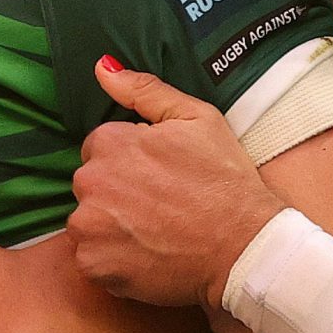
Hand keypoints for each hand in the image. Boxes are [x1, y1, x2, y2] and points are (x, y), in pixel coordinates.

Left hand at [69, 57, 284, 307]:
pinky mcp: (94, 266)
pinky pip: (91, 258)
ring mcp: (89, 227)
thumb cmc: (224, 180)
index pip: (101, 147)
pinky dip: (112, 259)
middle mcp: (91, 182)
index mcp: (110, 142)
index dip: (132, 160)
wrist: (244, 247)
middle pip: (92, 183)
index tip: (161, 176)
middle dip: (117, 191)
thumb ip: (144, 90)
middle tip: (161, 204)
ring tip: (154, 231)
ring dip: (111, 225)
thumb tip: (102, 67)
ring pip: (88, 220)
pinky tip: (146, 255)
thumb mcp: (196, 118)